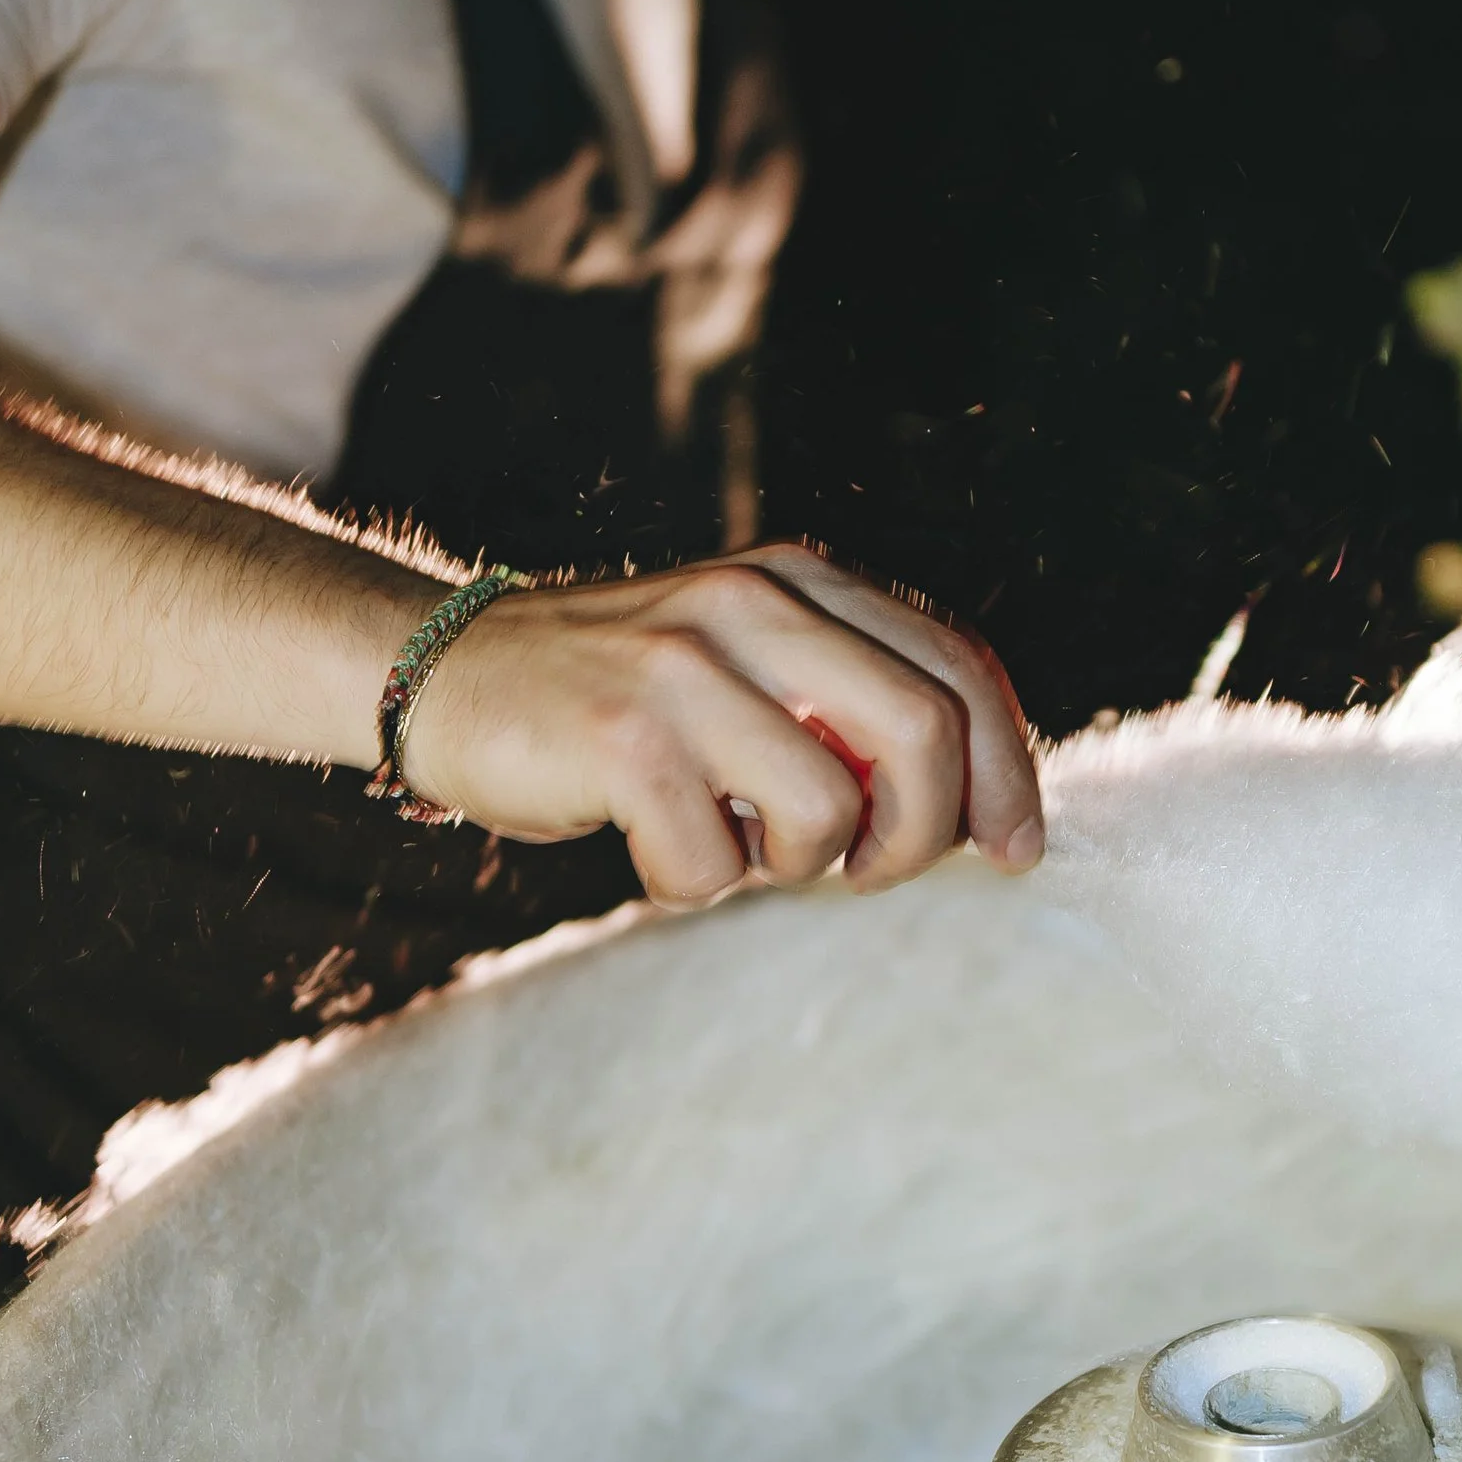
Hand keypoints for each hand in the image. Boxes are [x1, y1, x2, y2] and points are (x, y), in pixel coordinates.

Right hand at [401, 543, 1044, 905]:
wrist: (445, 675)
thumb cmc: (620, 702)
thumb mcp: (748, 664)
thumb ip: (850, 703)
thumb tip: (978, 805)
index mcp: (801, 580)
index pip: (957, 667)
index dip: (1008, 769)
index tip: (1015, 849)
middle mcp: (753, 603)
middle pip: (924, 731)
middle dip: (925, 835)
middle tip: (874, 873)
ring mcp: (684, 664)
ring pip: (830, 808)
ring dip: (798, 866)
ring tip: (740, 845)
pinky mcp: (621, 734)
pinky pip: (716, 860)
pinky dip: (695, 882)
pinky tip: (657, 845)